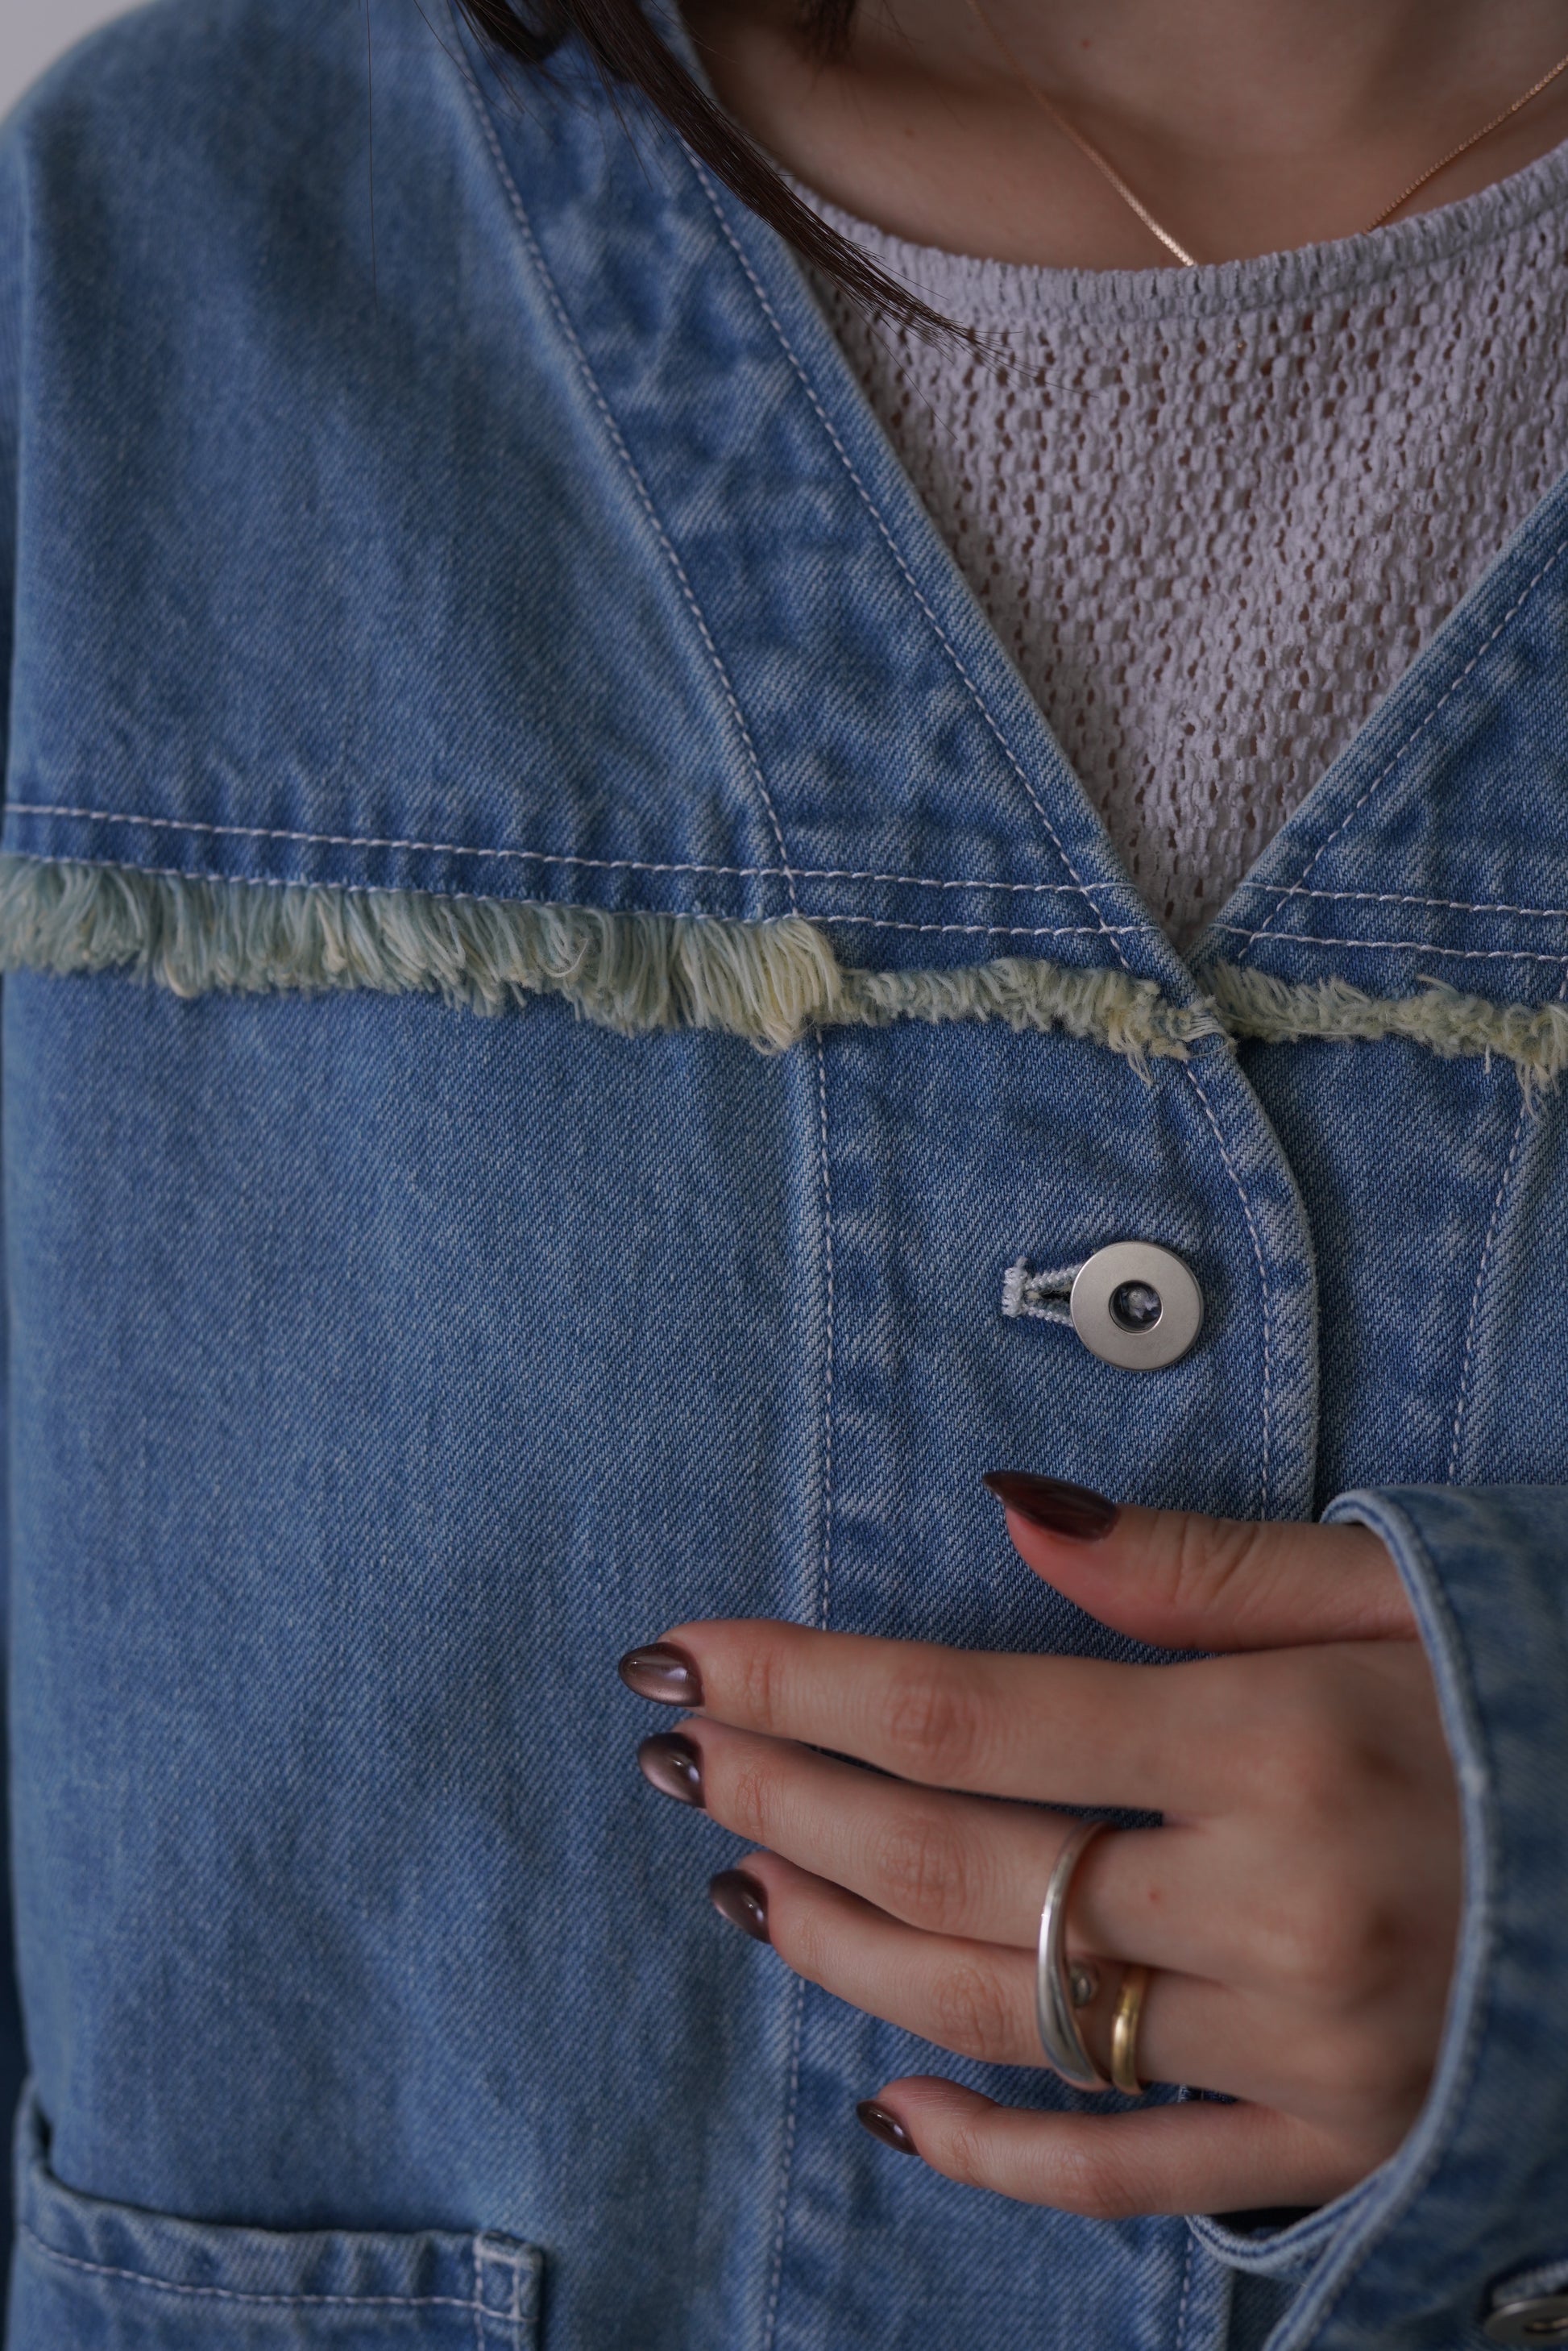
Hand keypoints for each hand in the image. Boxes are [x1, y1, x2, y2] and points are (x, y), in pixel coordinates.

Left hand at [618, 1478, 1460, 2218]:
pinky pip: (1133, 2177)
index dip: (801, 1683)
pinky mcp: (1336, 2141)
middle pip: (954, 1868)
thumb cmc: (1520, 1692)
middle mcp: (1274, 1906)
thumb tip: (1005, 1511)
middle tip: (683, 1760)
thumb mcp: (1378, 1585)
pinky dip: (998, 2154)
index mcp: (1274, 1742)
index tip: (683, 1658)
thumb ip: (1189, 1565)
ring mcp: (1303, 2047)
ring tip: (743, 1885)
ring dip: (844, 1953)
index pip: (966, 1714)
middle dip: (787, 1803)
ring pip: (1007, 2019)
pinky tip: (887, 2107)